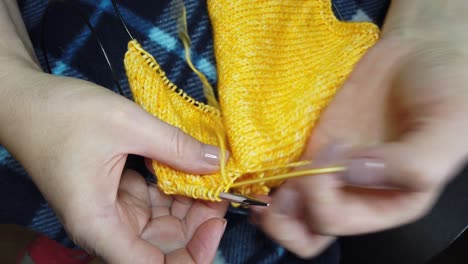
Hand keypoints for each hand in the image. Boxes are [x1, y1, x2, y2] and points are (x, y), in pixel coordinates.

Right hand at [2, 72, 227, 262]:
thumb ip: (176, 146)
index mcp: (100, 224)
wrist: (26, 101)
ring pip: (163, 223)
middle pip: (164, 245)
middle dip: (198, 223)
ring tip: (212, 176)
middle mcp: (106, 226)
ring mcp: (114, 210)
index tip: (217, 223)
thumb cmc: (64, 115)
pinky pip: (155, 202)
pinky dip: (175, 190)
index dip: (193, 255)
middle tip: (223, 191)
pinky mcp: (118, 194)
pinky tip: (192, 169)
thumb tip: (218, 163)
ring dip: (190, 204)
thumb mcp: (127, 124)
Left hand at [251, 3, 467, 257]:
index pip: (337, 222)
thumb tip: (352, 171)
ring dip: (269, 204)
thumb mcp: (447, 128)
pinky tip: (257, 164)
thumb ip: (411, 163)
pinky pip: (284, 173)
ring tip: (259, 182)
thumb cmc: (444, 90)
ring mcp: (328, 170)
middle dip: (284, 218)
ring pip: (290, 210)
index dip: (322, 195)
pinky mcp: (312, 146)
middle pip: (308, 230)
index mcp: (387, 202)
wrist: (420, 54)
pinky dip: (266, 175)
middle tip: (278, 188)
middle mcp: (354, 194)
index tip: (335, 147)